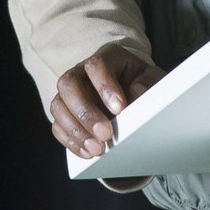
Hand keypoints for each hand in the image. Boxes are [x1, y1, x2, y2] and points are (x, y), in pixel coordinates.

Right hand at [50, 42, 163, 158]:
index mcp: (106, 57)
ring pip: (58, 106)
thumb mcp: (151, 79)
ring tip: (97, 148)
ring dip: (76, 130)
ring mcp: (70, 93)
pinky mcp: (64, 113)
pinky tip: (87, 151)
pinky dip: (71, 141)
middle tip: (105, 133)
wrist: (133, 94)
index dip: (105, 86)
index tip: (119, 109)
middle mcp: (81, 72)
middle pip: (69, 84)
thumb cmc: (142, 83)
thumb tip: (137, 94)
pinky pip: (57, 126)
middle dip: (86, 112)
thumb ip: (147, 84)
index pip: (96, 65)